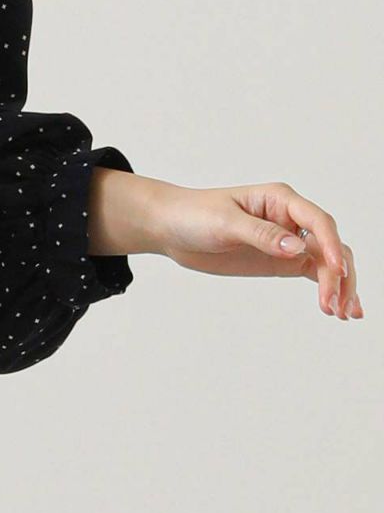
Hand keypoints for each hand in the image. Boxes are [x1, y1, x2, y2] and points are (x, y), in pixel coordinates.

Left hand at [155, 180, 361, 319]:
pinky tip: (338, 309)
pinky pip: (315, 273)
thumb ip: (261, 234)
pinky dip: (329, 288)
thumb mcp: (224, 222)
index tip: (337, 271)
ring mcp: (288, 241)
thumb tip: (298, 247)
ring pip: (328, 261)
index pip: (317, 221)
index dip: (332, 245)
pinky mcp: (281, 260)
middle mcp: (289, 218)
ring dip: (341, 286)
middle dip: (339, 274)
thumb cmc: (194, 214)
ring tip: (342, 314)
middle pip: (329, 245)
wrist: (171, 227)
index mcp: (279, 199)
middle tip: (335, 306)